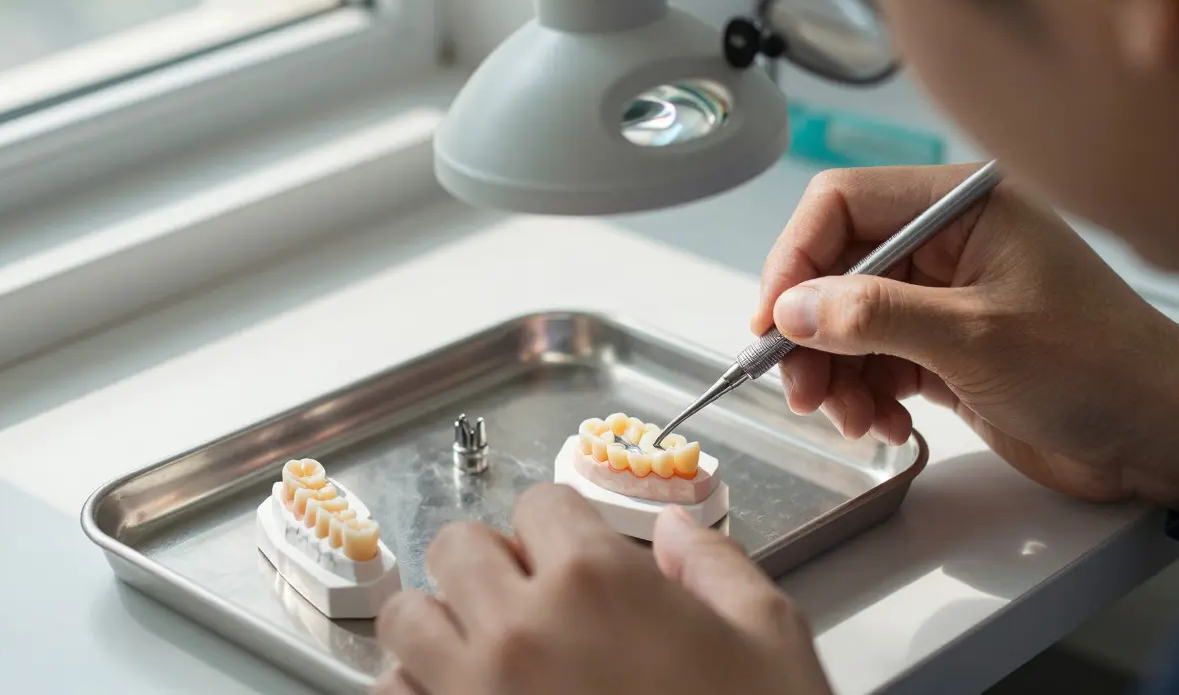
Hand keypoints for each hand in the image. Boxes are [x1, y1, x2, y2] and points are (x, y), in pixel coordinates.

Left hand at [376, 484, 831, 694]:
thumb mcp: (771, 641)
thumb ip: (718, 566)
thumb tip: (674, 530)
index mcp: (597, 582)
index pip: (540, 503)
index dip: (563, 527)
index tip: (575, 556)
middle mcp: (519, 628)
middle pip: (457, 546)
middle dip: (493, 563)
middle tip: (529, 597)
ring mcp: (472, 693)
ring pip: (407, 617)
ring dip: (442, 621)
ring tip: (484, 647)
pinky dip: (418, 689)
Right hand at [751, 164, 1178, 509]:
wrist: (1159, 438)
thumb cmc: (1096, 368)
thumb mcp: (974, 338)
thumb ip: (873, 317)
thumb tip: (789, 311)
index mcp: (961, 206)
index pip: (841, 205)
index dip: (794, 260)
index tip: (771, 322)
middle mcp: (944, 243)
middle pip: (834, 271)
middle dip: (811, 335)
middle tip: (801, 391)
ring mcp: (940, 297)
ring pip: (845, 323)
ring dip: (835, 376)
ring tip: (852, 420)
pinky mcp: (941, 348)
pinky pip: (873, 362)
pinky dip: (866, 396)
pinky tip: (887, 426)